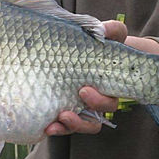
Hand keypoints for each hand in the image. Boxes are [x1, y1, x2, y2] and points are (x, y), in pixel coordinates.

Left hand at [45, 20, 126, 135]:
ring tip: (58, 121)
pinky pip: (64, 126)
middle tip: (75, 96)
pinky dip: (57, 128)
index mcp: (107, 87)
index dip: (100, 101)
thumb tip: (104, 30)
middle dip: (86, 113)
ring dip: (71, 126)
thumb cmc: (99, 43)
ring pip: (81, 125)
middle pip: (96, 118)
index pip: (109, 102)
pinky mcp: (64, 110)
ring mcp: (80, 108)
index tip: (84, 90)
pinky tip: (46, 126)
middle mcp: (95, 102)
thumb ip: (112, 30)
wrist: (84, 49)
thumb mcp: (109, 34)